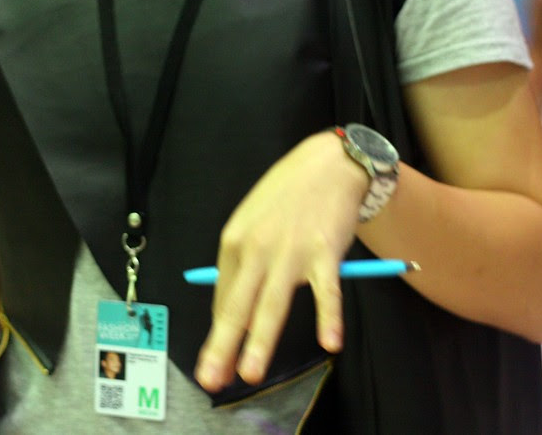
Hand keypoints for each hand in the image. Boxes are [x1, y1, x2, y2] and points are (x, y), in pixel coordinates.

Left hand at [194, 130, 368, 391]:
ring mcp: (291, 251)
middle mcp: (256, 247)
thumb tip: (231, 299)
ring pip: (273, 303)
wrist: (328, 162)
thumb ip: (242, 258)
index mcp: (234, 240)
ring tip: (251, 372)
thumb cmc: (288, 194)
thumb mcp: (252, 219)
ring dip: (261, 340)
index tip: (217, 357)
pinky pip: (326, 291)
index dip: (220, 329)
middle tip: (212, 379)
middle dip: (223, 345)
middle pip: (237, 304)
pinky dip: (329, 317)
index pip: (223, 295)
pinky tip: (330, 342)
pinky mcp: (325, 252)